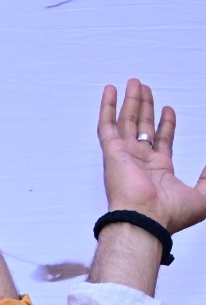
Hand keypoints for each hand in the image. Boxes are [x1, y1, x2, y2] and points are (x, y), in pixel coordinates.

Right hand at [99, 79, 205, 231]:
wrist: (146, 221)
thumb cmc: (170, 215)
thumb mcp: (204, 196)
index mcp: (158, 170)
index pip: (162, 140)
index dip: (166, 123)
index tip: (168, 108)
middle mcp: (140, 160)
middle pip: (142, 126)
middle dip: (145, 107)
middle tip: (144, 88)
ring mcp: (125, 155)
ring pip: (127, 121)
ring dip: (130, 101)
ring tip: (133, 83)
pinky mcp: (113, 152)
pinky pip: (107, 126)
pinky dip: (107, 108)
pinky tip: (110, 91)